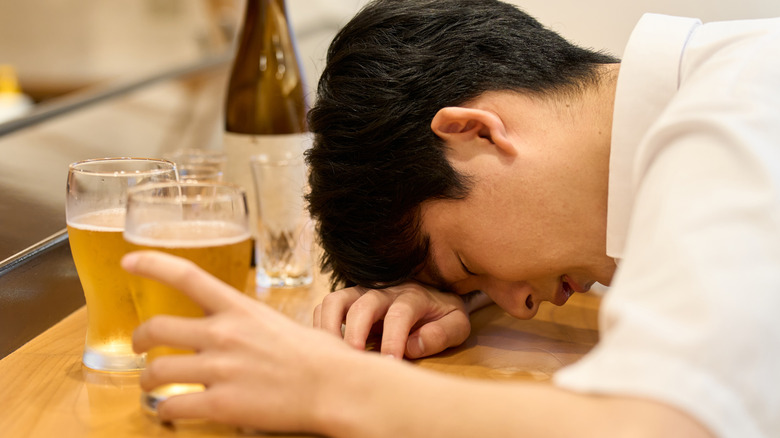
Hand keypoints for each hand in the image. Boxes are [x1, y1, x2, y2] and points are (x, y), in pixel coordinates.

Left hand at [123, 250, 356, 432]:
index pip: (187, 276)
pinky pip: (173, 406)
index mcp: (240, 309)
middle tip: (140, 347)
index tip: (129, 261)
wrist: (338, 387)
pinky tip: (171, 412)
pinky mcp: (221, 404)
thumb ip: (252, 325)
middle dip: (140, 339)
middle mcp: (224, 334)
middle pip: (157, 327)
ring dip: (147, 381)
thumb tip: (241, 332)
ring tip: (151, 386)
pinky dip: (165, 412)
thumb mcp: (282, 325)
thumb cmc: (322, 356)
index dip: (152, 264)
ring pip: (157, 372)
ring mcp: (221, 368)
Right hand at [313, 281, 474, 358]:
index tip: (391, 364)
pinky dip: (320, 326)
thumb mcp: (456, 325)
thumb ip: (442, 334)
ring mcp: (362, 292)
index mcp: (414, 296)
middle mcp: (384, 290)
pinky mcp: (347, 299)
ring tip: (331, 355)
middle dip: (356, 333)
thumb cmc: (442, 316)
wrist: (434, 295)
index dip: (393, 339)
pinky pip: (325, 306)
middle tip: (354, 361)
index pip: (399, 314)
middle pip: (362, 304)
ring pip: (336, 300)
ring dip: (329, 327)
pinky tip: (327, 349)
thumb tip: (413, 346)